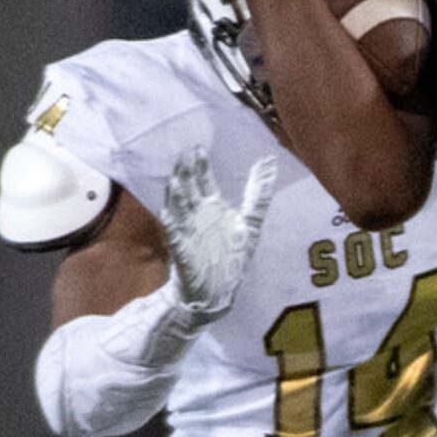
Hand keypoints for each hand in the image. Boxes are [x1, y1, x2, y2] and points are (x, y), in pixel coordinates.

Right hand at [160, 150, 276, 319]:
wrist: (219, 288)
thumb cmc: (232, 253)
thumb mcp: (250, 222)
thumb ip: (258, 194)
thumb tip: (269, 161)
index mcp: (211, 206)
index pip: (203, 180)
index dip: (200, 165)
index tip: (198, 148)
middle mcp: (196, 215)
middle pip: (188, 189)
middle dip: (185, 174)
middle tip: (184, 157)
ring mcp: (187, 231)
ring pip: (178, 209)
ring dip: (175, 196)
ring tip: (174, 181)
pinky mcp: (182, 250)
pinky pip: (173, 236)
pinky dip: (170, 225)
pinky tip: (167, 215)